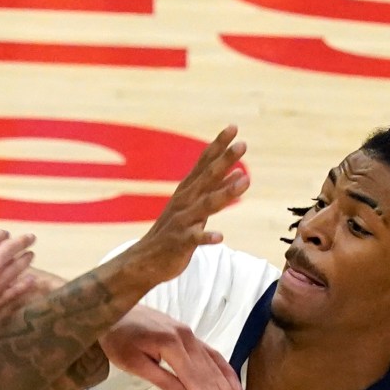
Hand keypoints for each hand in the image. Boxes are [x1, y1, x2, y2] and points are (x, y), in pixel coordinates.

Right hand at [0, 230, 38, 342]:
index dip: (2, 235)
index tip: (6, 235)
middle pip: (12, 248)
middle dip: (23, 241)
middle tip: (31, 238)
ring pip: (17, 268)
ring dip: (26, 260)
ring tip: (31, 255)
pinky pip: (16, 291)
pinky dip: (25, 284)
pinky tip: (32, 280)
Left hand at [102, 306, 240, 389]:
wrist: (114, 311)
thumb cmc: (118, 340)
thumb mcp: (135, 365)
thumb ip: (164, 381)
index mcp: (172, 346)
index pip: (196, 380)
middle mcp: (187, 338)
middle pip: (209, 375)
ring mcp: (190, 335)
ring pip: (214, 366)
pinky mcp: (188, 334)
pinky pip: (211, 354)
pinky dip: (224, 370)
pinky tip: (234, 385)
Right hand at [114, 127, 249, 291]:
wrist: (143, 262)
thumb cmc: (172, 233)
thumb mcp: (194, 207)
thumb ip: (216, 191)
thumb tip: (241, 173)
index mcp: (187, 191)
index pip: (204, 163)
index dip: (218, 145)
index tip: (233, 128)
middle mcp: (184, 202)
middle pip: (207, 177)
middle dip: (224, 160)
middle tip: (243, 144)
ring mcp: (181, 221)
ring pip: (206, 204)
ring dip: (225, 192)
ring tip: (245, 181)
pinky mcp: (179, 242)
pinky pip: (195, 239)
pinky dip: (207, 237)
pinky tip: (220, 237)